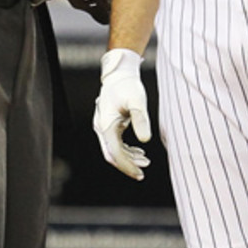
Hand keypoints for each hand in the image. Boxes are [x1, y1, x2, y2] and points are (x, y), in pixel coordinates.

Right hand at [93, 48, 150, 179]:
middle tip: (142, 173)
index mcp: (106, 124)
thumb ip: (141, 120)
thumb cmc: (128, 85)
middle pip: (112, 155)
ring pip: (113, 150)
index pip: (115, 153)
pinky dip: (126, 150)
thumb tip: (146, 140)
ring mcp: (103, 126)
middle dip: (127, 165)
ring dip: (128, 158)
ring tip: (145, 161)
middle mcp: (101, 127)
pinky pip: (115, 143)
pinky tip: (138, 151)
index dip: (127, 166)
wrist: (119, 73)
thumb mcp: (138, 101)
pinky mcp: (108, 124)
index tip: (140, 174)